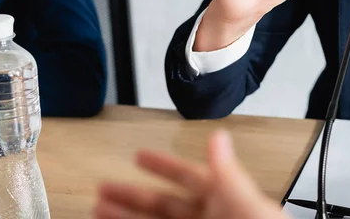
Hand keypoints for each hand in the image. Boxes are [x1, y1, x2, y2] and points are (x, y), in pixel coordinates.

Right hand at [93, 130, 289, 218]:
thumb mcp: (249, 207)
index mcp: (225, 201)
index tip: (140, 156)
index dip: (164, 165)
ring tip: (100, 212)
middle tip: (106, 188)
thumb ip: (230, 175)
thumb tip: (219, 137)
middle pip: (164, 206)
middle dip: (133, 196)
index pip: (188, 177)